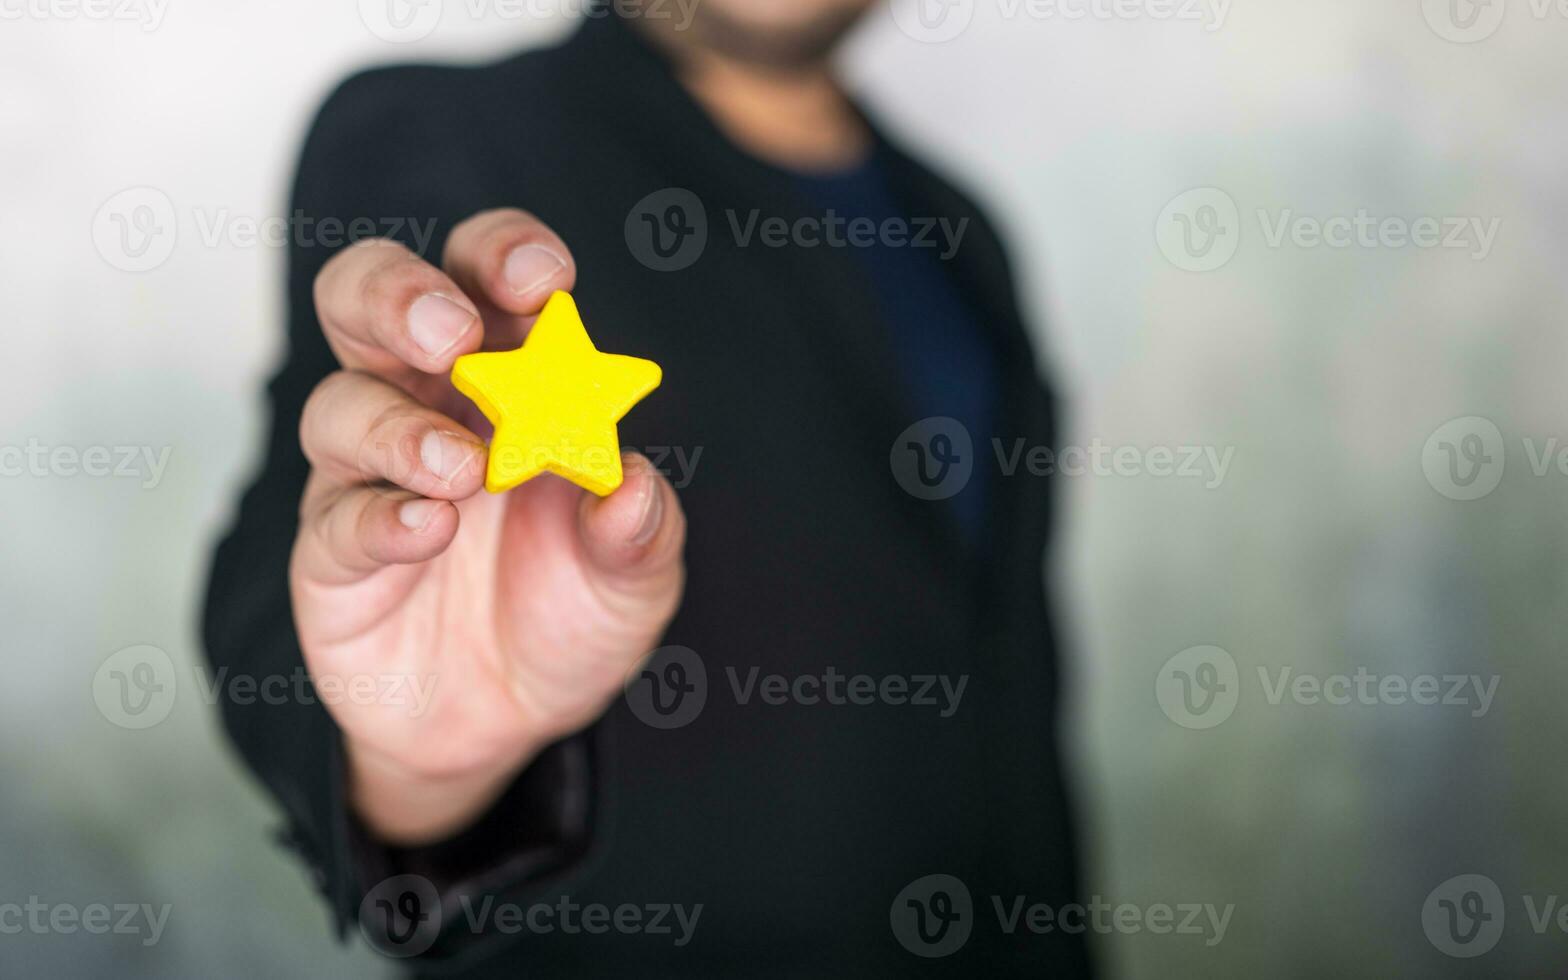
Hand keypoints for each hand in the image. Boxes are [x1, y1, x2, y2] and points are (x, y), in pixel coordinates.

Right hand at [290, 210, 685, 844]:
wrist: (508, 721)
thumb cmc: (569, 611)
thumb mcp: (634, 580)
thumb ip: (640, 532)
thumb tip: (633, 484)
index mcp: (510, 376)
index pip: (488, 280)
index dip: (504, 255)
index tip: (545, 277)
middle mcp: (427, 406)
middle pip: (370, 302)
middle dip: (402, 295)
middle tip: (455, 332)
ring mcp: (368, 476)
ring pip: (339, 405)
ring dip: (398, 427)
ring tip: (460, 470)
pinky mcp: (331, 554)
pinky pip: (336, 521)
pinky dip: (379, 519)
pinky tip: (426, 530)